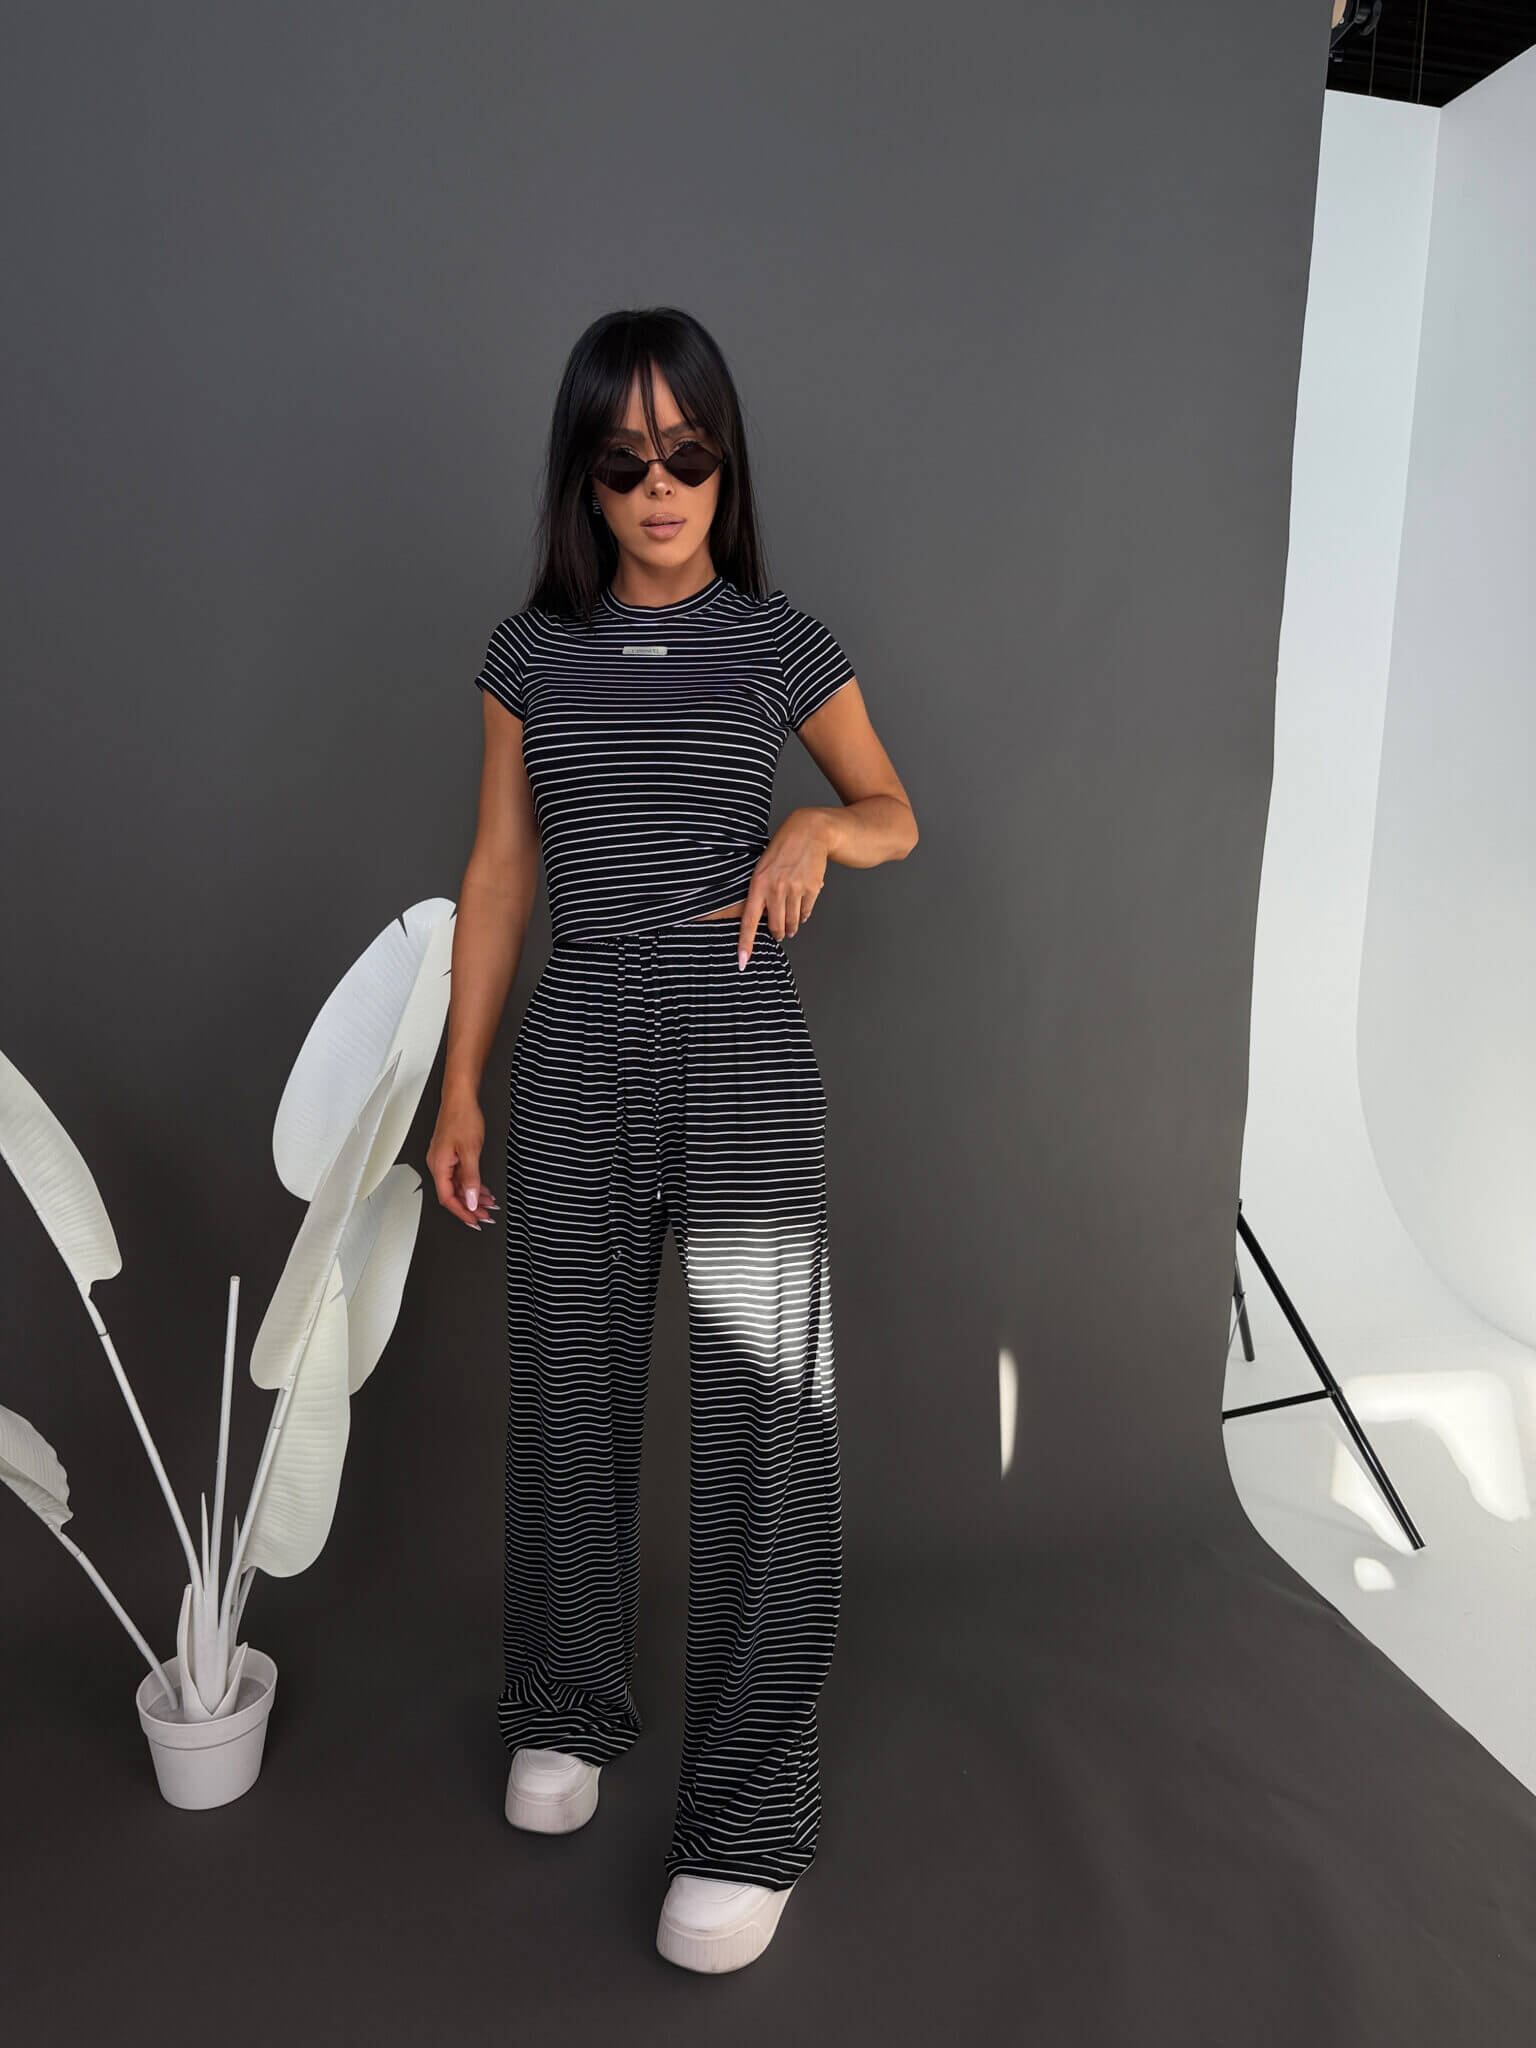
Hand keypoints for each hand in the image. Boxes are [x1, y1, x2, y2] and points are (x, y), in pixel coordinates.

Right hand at [426, 1089, 498, 1229]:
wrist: (460, 1098)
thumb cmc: (462, 1118)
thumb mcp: (470, 1151)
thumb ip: (470, 1178)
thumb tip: (469, 1200)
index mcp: (438, 1165)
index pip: (447, 1198)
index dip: (461, 1212)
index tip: (474, 1221)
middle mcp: (438, 1164)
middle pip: (453, 1193)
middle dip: (469, 1206)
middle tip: (485, 1215)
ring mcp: (444, 1159)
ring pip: (457, 1185)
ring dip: (472, 1195)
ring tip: (487, 1203)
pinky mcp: (450, 1154)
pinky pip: (459, 1175)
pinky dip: (471, 1183)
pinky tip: (482, 1188)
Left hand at [737, 808, 831, 967]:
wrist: (809, 832)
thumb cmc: (782, 849)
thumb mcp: (763, 867)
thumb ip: (761, 892)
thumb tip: (764, 917)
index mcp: (758, 884)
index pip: (749, 921)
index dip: (746, 943)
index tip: (743, 962)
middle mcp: (776, 889)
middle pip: (775, 927)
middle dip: (778, 934)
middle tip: (780, 934)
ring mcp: (795, 889)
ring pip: (792, 922)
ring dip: (792, 928)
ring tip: (791, 926)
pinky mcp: (811, 888)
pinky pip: (806, 912)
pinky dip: (803, 915)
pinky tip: (801, 909)